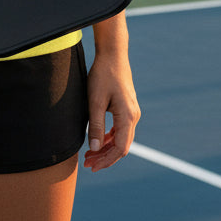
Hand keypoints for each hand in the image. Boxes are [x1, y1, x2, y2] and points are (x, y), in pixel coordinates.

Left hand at [83, 48, 140, 171]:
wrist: (113, 55)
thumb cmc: (103, 75)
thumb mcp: (95, 101)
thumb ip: (95, 126)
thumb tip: (94, 149)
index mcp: (127, 116)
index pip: (119, 148)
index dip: (106, 160)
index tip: (91, 166)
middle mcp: (133, 116)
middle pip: (121, 146)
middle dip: (105, 157)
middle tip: (87, 163)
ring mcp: (132, 112)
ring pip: (121, 139)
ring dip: (106, 148)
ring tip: (90, 155)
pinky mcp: (127, 108)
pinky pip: (120, 129)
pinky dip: (110, 138)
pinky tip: (98, 141)